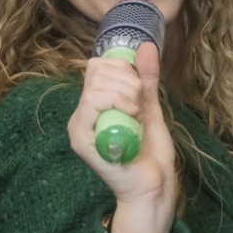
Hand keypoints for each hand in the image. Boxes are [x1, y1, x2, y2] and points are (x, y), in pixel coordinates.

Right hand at [65, 41, 175, 232]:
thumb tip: (147, 45)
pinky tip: (132, 117)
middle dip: (128, 80)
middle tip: (141, 104)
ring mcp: (79, 127)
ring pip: (96, 86)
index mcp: (93, 105)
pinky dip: (116, 102)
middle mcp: (81, 114)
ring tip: (138, 114)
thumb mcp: (150, 107)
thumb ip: (146, 79)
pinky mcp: (81, 140)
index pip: (97, 66)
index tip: (141, 89)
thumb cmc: (150, 153)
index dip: (122, 68)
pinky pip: (91, 104)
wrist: (153, 186)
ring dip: (126, 93)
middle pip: (96, 71)